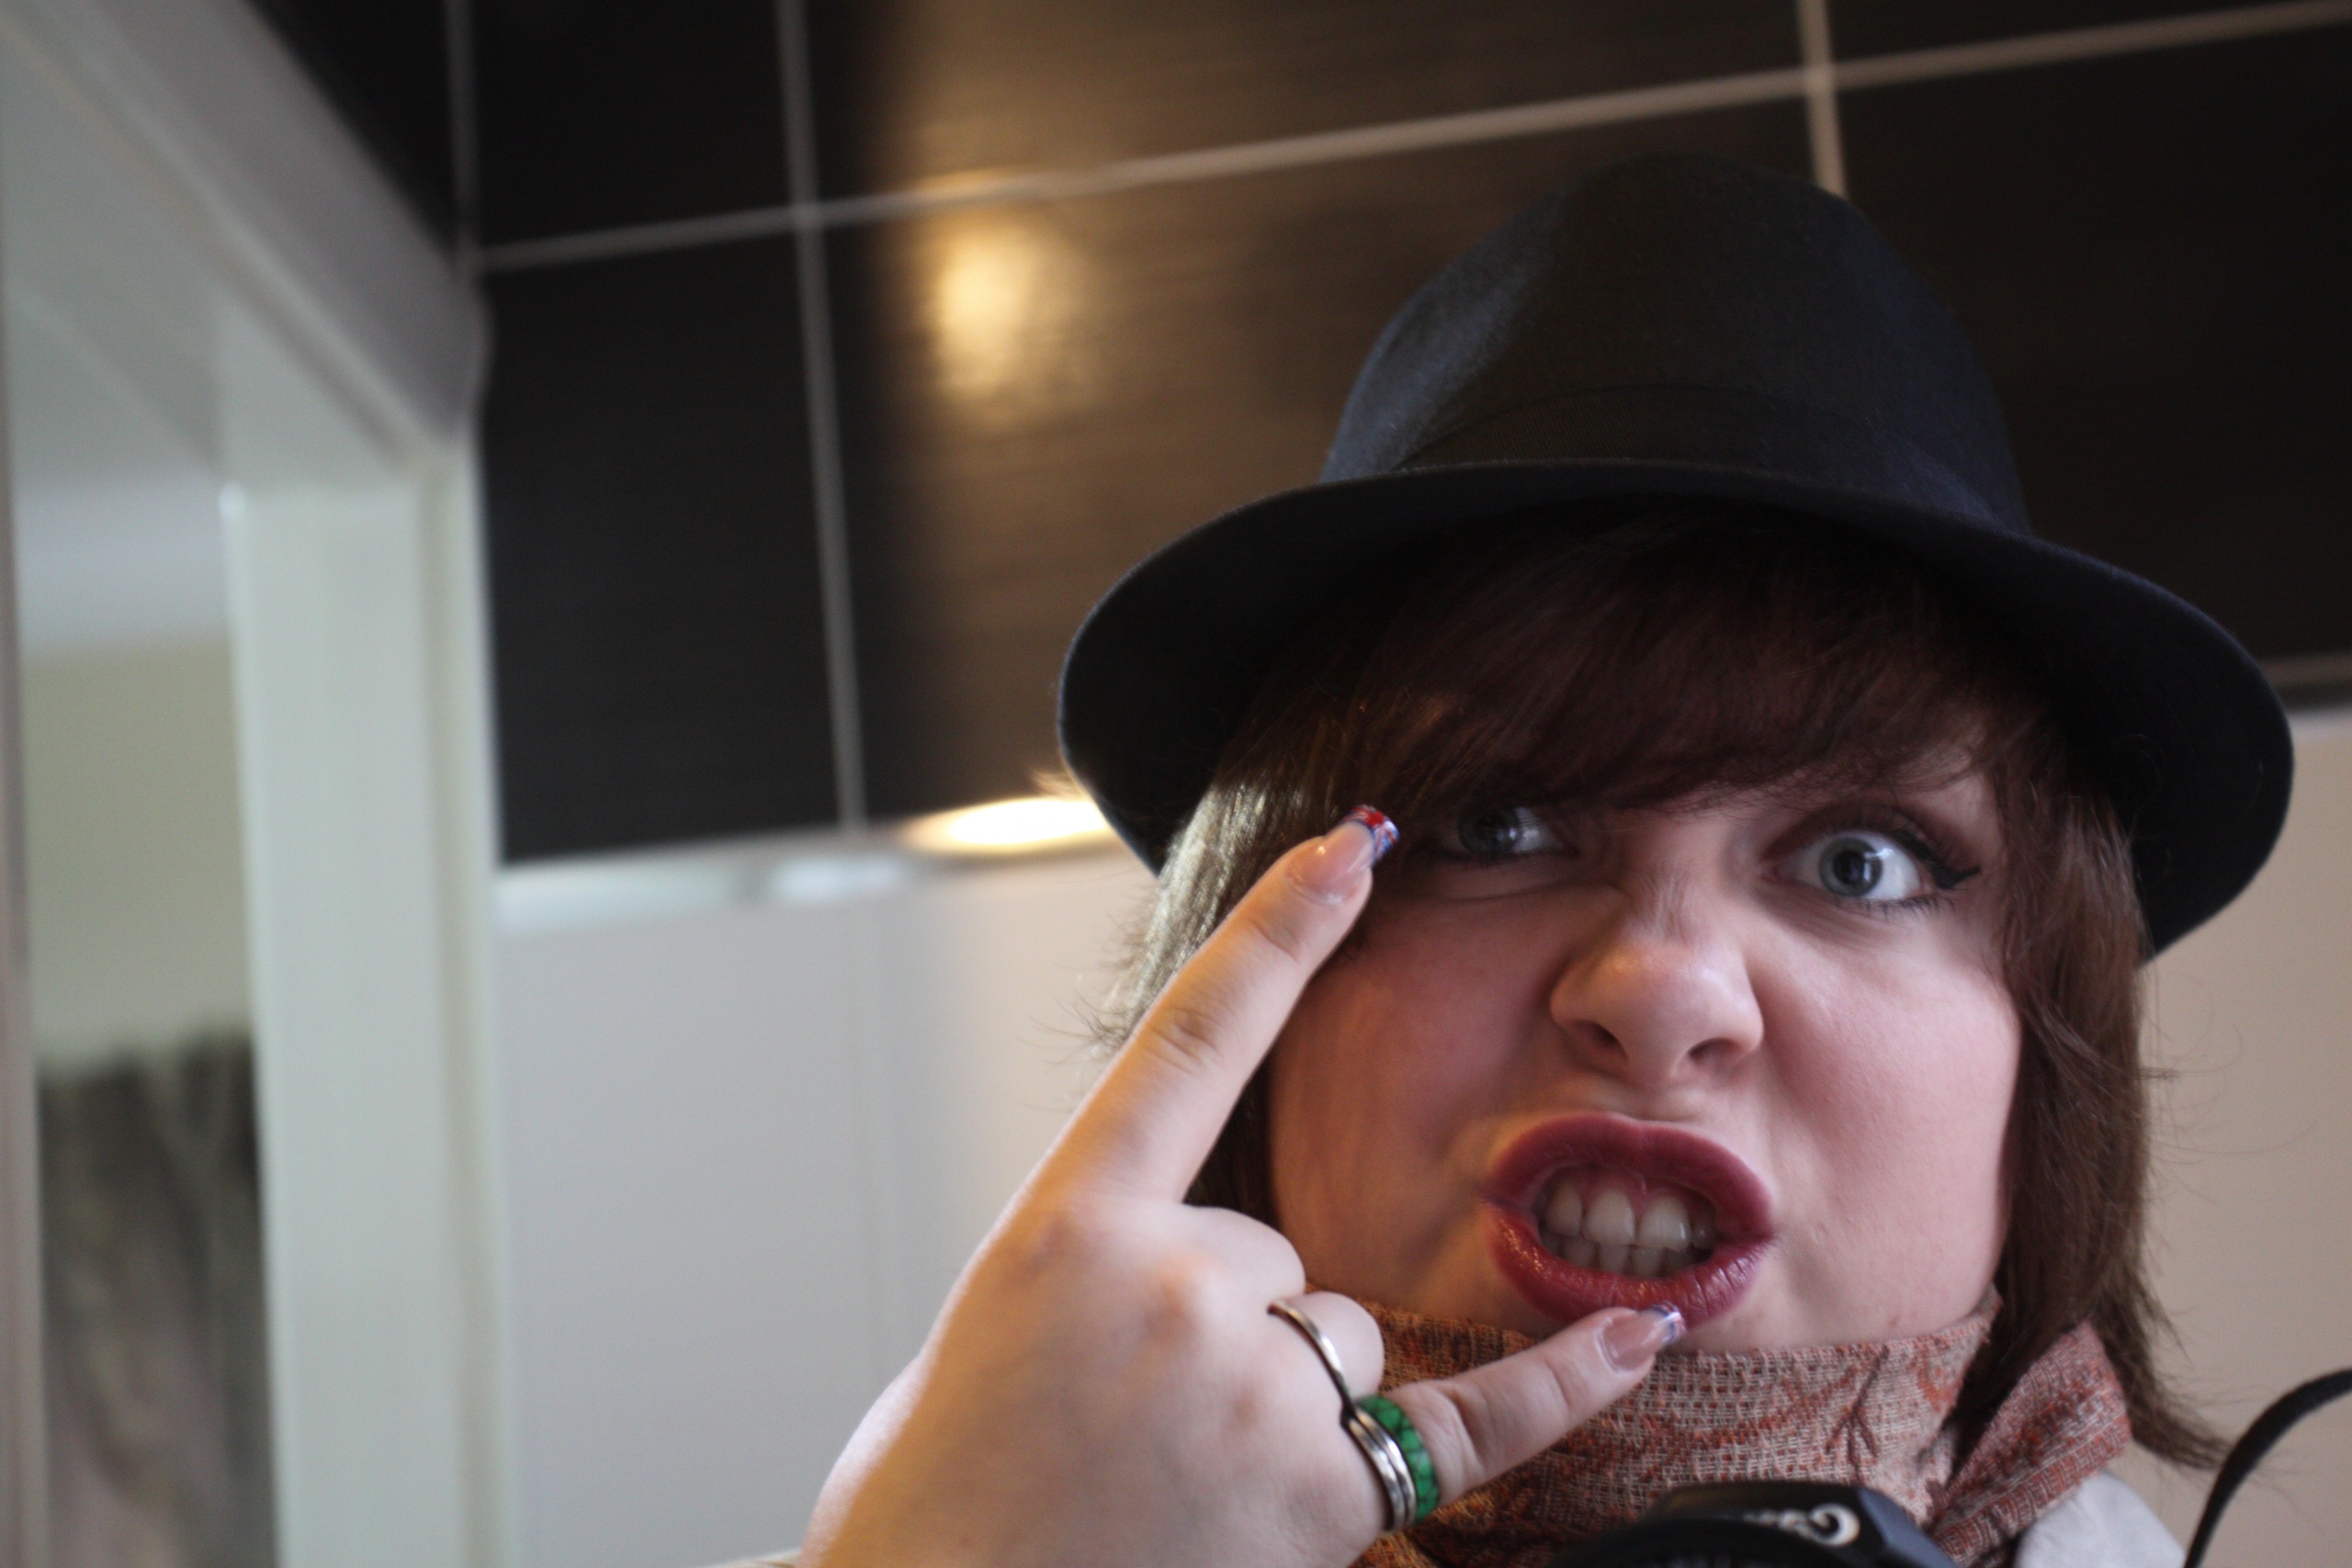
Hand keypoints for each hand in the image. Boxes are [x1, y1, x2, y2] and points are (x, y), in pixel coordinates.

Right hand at [799, 814, 1679, 1567]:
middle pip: (1276, 1247)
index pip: (1195, 1038)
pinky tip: (1637, 1334)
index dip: (1280, 931)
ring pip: (1339, 1339)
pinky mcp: (1320, 1491)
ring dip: (1287, 1398)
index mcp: (1064, 1226)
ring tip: (1176, 1489)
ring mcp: (1250, 1383)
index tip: (1351, 847)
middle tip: (1132, 1426)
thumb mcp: (979, 1346)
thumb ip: (1085, 1270)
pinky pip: (1469, 1422)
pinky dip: (1561, 1383)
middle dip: (1232, 1322)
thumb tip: (1156, 1265)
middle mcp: (1170, 1278)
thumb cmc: (939, 1506)